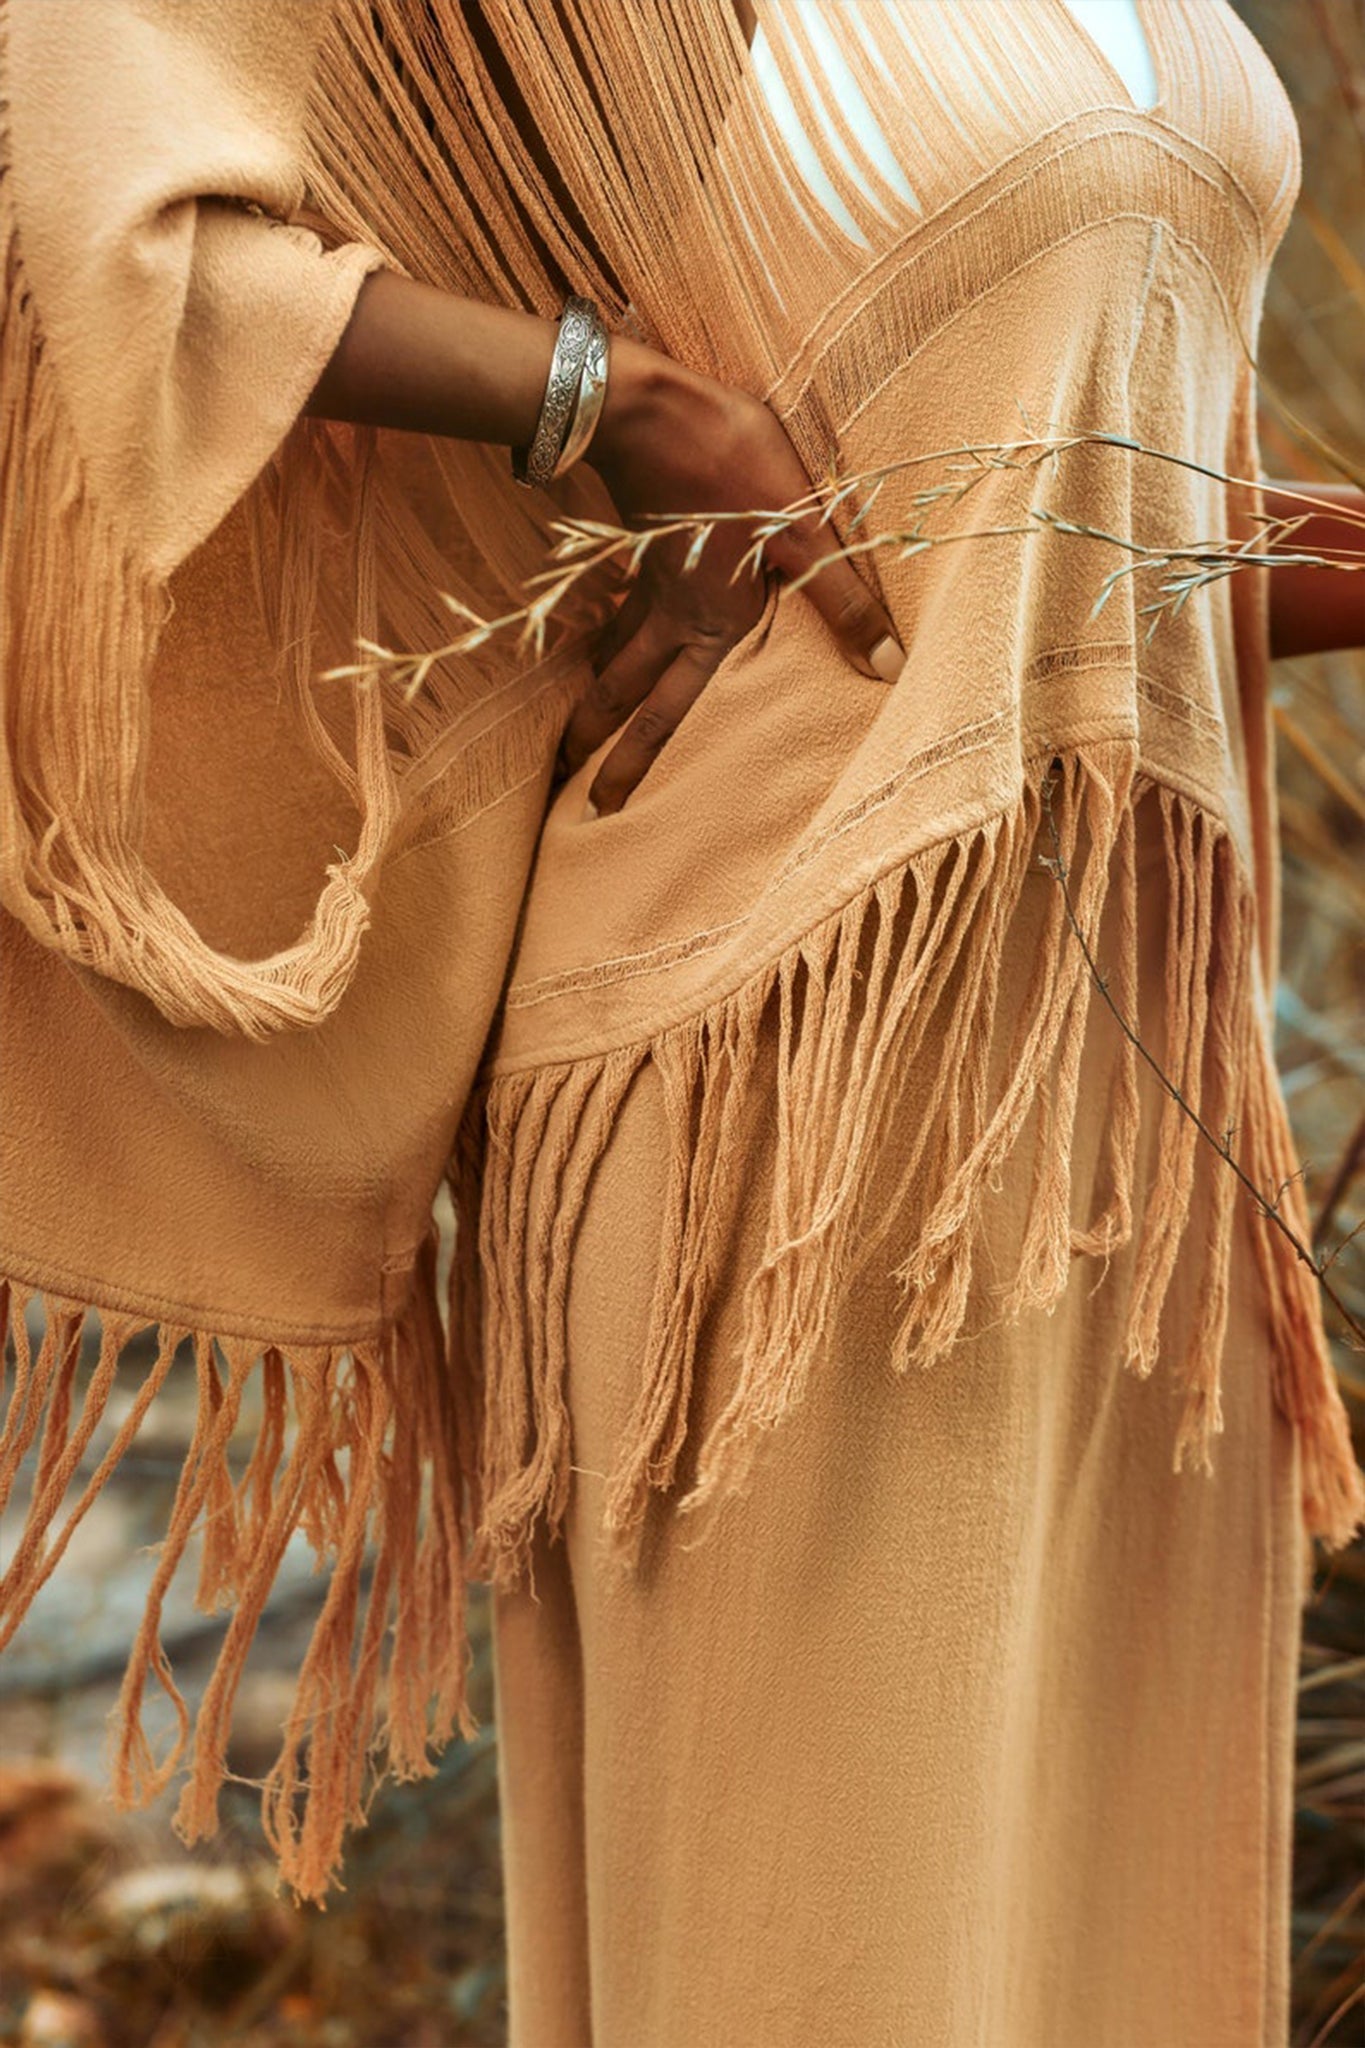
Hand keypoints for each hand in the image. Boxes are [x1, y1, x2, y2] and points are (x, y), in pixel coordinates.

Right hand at [561, 336, 905, 814]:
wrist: (652, 406)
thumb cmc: (733, 468)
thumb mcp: (806, 535)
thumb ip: (845, 604)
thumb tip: (890, 668)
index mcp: (712, 628)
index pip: (667, 716)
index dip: (635, 764)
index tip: (605, 807)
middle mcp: (672, 618)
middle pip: (630, 697)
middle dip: (603, 747)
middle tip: (577, 791)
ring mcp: (647, 583)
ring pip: (613, 654)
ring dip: (592, 697)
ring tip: (570, 735)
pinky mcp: (635, 546)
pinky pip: (613, 607)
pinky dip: (597, 635)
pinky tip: (592, 643)